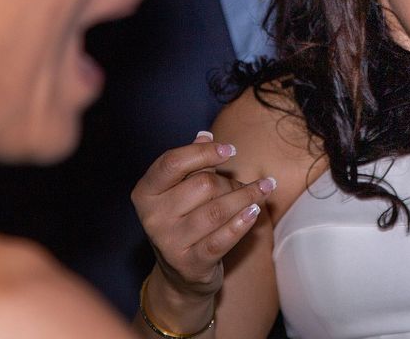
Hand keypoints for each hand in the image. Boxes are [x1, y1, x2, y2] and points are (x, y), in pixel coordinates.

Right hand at [132, 130, 275, 305]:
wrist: (181, 274)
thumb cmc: (185, 220)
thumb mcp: (181, 191)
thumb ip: (192, 163)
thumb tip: (205, 135)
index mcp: (146, 193)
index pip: (172, 162)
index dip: (204, 152)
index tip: (230, 150)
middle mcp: (152, 218)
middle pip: (203, 184)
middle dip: (231, 181)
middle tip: (245, 185)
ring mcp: (169, 243)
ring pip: (217, 210)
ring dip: (246, 197)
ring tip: (264, 189)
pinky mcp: (189, 264)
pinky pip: (221, 239)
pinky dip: (241, 223)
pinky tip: (255, 211)